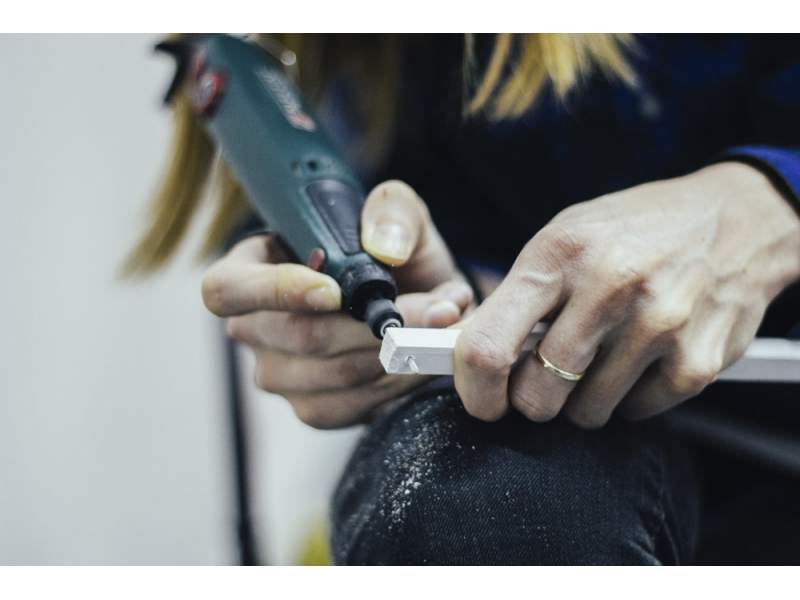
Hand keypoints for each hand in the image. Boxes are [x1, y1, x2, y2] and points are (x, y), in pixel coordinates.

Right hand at [202, 180, 472, 427]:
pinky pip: (353, 405)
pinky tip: (422, 358)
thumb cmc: (395, 254)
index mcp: (252, 268)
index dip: (275, 292)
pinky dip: (399, 382)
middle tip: (435, 309)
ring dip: (399, 352)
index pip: (226, 289)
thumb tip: (383, 248)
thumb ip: (393, 210)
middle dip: (375, 324)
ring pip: (334, 374)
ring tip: (440, 325)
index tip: (333, 292)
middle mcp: (254, 327)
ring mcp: (280, 373)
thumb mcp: (399, 213)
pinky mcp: (314, 408)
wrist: (424, 300)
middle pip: (297, 336)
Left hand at [454, 162, 799, 426]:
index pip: (488, 346)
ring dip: (584, 398)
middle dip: (534, 396)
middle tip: (549, 373)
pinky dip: (630, 397)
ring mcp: (657, 325)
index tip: (482, 399)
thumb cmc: (635, 230)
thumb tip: (469, 355)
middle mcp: (607, 287)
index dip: (475, 389)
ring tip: (603, 353)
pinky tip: (642, 356)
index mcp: (558, 254)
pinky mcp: (696, 361)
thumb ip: (516, 296)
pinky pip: (634, 413)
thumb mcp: (564, 237)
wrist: (739, 217)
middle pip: (536, 394)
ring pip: (584, 412)